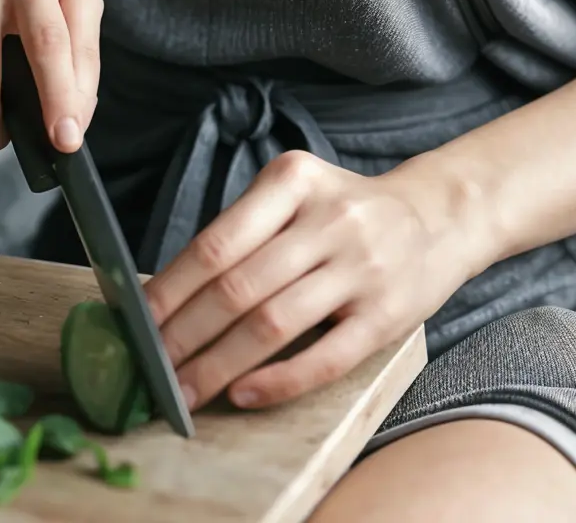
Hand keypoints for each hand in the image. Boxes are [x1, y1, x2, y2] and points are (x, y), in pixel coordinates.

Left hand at [145, 152, 478, 410]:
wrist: (437, 217)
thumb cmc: (347, 212)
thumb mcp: (297, 193)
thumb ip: (245, 230)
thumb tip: (169, 293)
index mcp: (295, 180)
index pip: (218, 241)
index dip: (172, 288)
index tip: (138, 321)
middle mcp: (329, 220)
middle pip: (239, 287)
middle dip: (185, 334)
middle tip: (151, 365)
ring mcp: (361, 268)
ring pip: (273, 324)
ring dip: (219, 364)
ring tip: (185, 390)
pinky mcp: (386, 316)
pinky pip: (324, 356)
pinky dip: (278, 381)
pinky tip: (244, 394)